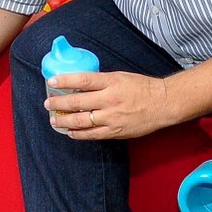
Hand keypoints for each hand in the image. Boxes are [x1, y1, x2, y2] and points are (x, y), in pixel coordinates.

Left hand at [43, 70, 177, 140]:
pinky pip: (92, 135)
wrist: (163, 104)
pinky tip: (70, 132)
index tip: (51, 82)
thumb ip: (101, 81)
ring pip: (81, 121)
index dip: (65, 81)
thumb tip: (80, 84)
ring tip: (54, 119)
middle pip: (77, 102)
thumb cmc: (142, 87)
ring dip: (64, 121)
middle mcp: (109, 100)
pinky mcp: (115, 131)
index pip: (83, 80)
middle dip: (59, 103)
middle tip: (48, 103)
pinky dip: (78, 134)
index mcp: (111, 82)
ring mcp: (112, 117)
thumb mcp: (120, 77)